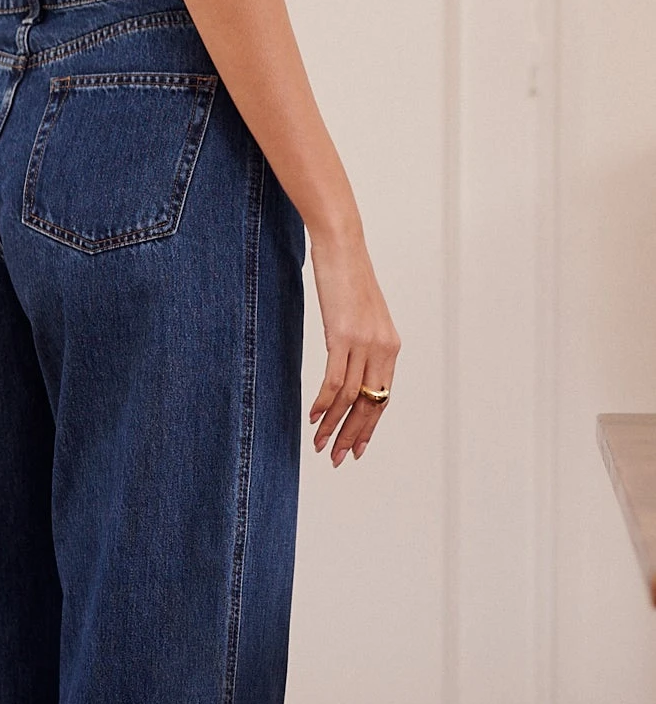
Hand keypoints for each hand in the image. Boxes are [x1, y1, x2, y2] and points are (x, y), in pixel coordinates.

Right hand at [308, 237, 400, 465]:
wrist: (342, 245)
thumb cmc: (347, 277)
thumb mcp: (359, 315)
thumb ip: (359, 342)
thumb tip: (347, 364)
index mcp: (390, 345)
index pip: (382, 397)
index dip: (369, 426)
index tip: (356, 448)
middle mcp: (383, 347)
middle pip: (369, 403)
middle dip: (351, 434)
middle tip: (336, 458)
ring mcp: (364, 342)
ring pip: (350, 397)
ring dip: (333, 425)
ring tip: (318, 444)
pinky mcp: (343, 335)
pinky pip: (334, 380)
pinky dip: (323, 403)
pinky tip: (313, 418)